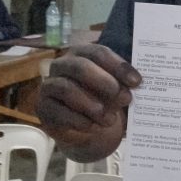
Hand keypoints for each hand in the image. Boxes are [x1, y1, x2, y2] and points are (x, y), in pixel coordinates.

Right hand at [37, 44, 140, 161]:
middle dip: (106, 83)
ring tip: (110, 119)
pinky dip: (80, 121)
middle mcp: (62, 65)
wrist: (88, 128)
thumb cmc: (104, 100)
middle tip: (125, 98)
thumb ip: (123, 85)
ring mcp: (49, 85)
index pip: (99, 53)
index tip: (137, 82)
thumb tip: (136, 83)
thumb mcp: (116, 91)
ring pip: (67, 88)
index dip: (118, 66)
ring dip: (93, 106)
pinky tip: (95, 127)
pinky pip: (59, 112)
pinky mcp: (43, 108)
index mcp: (82, 54)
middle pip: (81, 66)